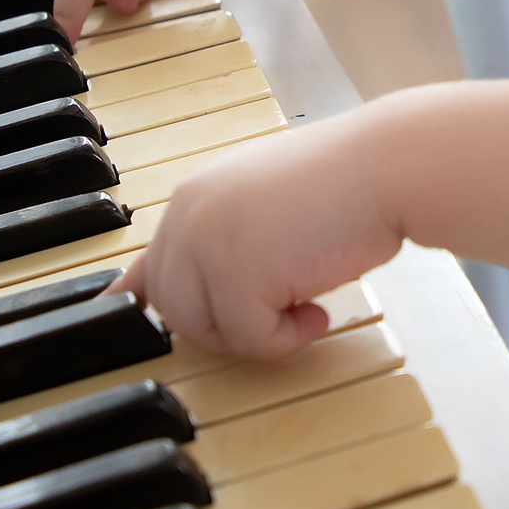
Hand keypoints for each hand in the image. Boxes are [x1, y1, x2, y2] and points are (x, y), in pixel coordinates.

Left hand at [106, 113, 405, 359]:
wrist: (387, 168)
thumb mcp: (270, 212)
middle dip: (224, 325)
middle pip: (174, 309)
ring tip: (304, 305)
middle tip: (277, 313)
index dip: (134, 298)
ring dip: (259, 333)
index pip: (148, 263)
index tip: (122, 314)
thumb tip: (207, 297)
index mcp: (194, 198)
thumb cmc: (348, 188)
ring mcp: (207, 243)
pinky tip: (318, 308)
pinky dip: (288, 339)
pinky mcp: (235, 274)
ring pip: (205, 331)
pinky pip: (250, 340)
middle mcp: (188, 216)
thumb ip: (230, 244)